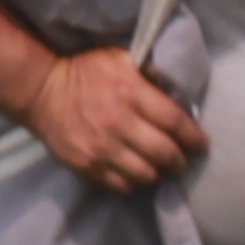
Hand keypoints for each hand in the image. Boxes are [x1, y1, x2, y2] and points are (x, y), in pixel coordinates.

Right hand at [21, 48, 206, 194]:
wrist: (42, 92)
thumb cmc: (87, 72)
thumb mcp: (121, 59)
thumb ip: (150, 72)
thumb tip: (179, 87)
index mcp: (131, 92)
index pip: (175, 122)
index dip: (194, 137)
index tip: (201, 144)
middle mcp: (119, 123)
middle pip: (165, 153)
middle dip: (180, 160)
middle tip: (183, 159)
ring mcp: (101, 148)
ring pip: (146, 174)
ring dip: (158, 173)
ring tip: (160, 167)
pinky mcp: (86, 165)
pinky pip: (122, 185)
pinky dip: (134, 182)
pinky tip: (137, 172)